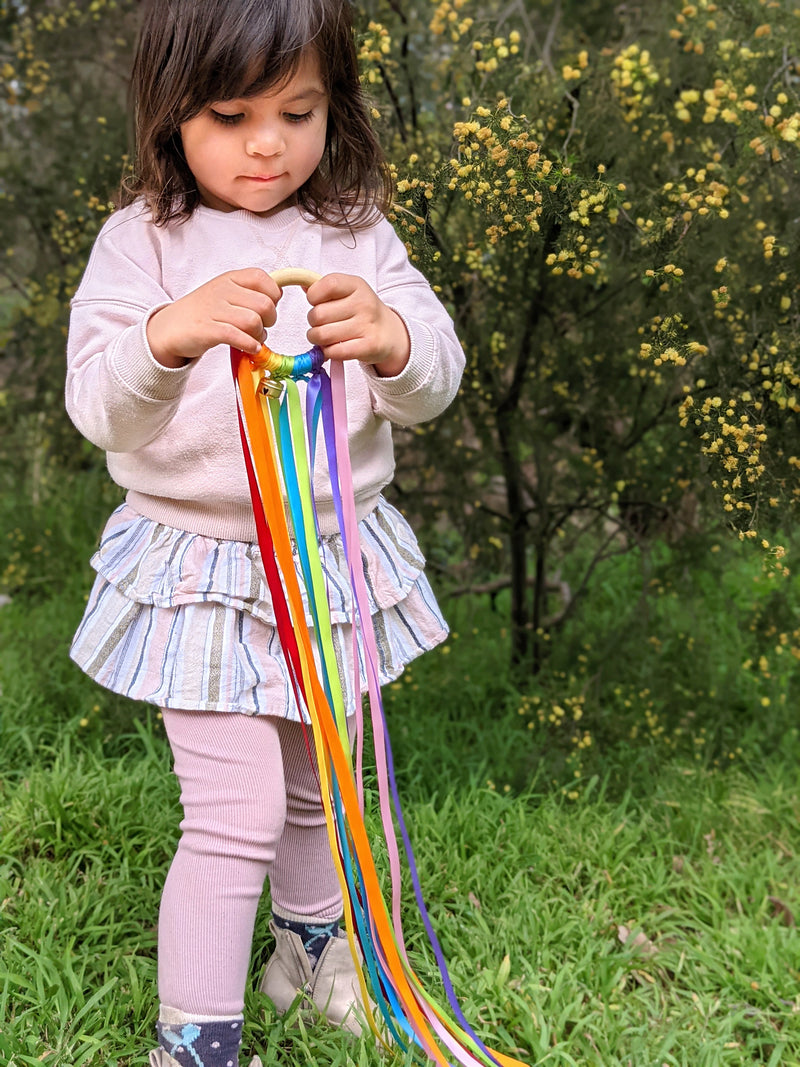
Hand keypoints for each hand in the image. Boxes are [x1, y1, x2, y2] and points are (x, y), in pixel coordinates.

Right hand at [146, 268, 281, 367]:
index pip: (264, 279)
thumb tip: (277, 298)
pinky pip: (237, 336)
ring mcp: (213, 309)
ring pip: (253, 321)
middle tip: (260, 328)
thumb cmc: (204, 312)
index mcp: (230, 278)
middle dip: (270, 321)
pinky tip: (249, 348)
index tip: (266, 310)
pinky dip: (249, 345)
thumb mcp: (226, 294)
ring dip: (260, 336)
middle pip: (265, 304)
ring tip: (253, 340)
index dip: (273, 297)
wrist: (169, 328)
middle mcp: (222, 290)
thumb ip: (250, 293)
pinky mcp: (206, 330)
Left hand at [305, 273, 410, 376]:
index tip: (318, 303)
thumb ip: (323, 288)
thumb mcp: (347, 292)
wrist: (389, 334)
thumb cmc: (361, 312)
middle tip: (322, 325)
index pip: (326, 285)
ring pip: (322, 335)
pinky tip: (333, 348)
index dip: (313, 296)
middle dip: (313, 322)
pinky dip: (327, 353)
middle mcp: (364, 303)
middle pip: (318, 314)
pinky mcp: (368, 346)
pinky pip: (334, 351)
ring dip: (317, 340)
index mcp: (356, 285)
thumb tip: (301, 284)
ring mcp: (367, 325)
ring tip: (325, 337)